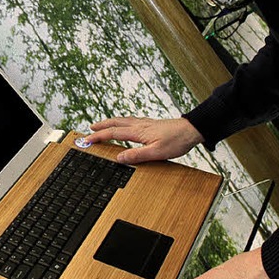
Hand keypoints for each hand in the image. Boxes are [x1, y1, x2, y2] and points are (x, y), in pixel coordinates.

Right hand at [87, 115, 202, 163]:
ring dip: (110, 123)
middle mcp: (139, 125)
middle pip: (115, 123)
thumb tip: (119, 158)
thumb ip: (137, 155)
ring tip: (102, 125)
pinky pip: (130, 121)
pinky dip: (121, 122)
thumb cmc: (177, 141)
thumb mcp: (156, 153)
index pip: (113, 133)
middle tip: (90, 128)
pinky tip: (125, 125)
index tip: (88, 139)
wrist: (191, 130)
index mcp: (138, 132)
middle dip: (101, 126)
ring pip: (122, 121)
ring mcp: (145, 123)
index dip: (99, 136)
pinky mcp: (150, 124)